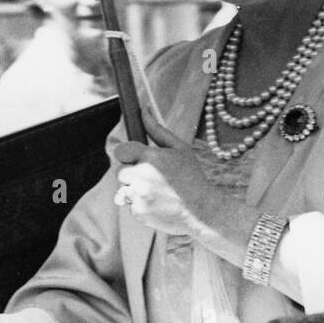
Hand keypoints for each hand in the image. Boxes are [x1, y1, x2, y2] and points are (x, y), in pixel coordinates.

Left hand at [113, 108, 217, 235]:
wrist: (202, 210)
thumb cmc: (192, 176)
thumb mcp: (180, 148)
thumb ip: (157, 130)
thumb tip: (144, 109)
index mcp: (151, 157)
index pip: (121, 151)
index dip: (126, 153)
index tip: (133, 156)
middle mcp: (141, 177)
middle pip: (120, 172)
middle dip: (133, 174)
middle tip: (153, 178)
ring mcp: (139, 196)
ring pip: (125, 190)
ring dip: (136, 190)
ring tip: (159, 192)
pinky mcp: (138, 213)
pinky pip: (132, 206)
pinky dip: (142, 206)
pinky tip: (160, 204)